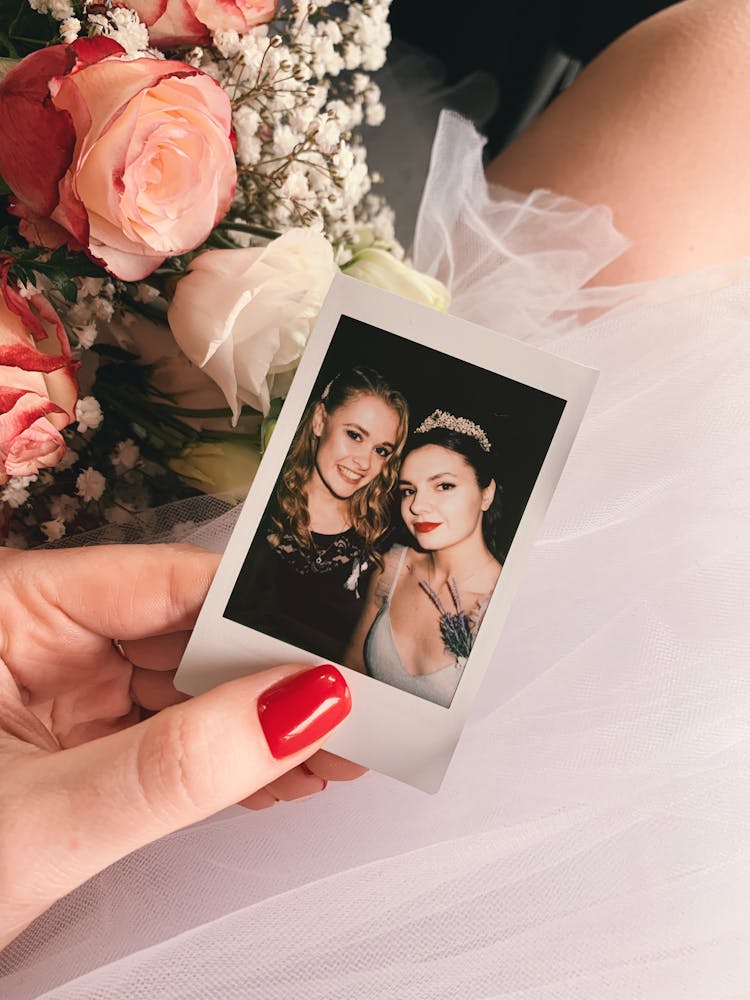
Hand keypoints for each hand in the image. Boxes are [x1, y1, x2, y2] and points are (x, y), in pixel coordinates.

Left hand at [0, 543, 364, 947]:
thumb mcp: (44, 824)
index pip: (162, 581)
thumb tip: (308, 705)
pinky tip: (289, 776)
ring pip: (188, 687)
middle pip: (187, 632)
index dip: (261, 611)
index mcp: (8, 609)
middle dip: (276, 677)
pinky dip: (226, 760)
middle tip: (365, 705)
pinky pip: (170, 734)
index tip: (342, 642)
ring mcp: (61, 689)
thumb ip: (175, 767)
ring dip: (264, 725)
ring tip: (346, 751)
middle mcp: (39, 635)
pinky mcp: (79, 740)